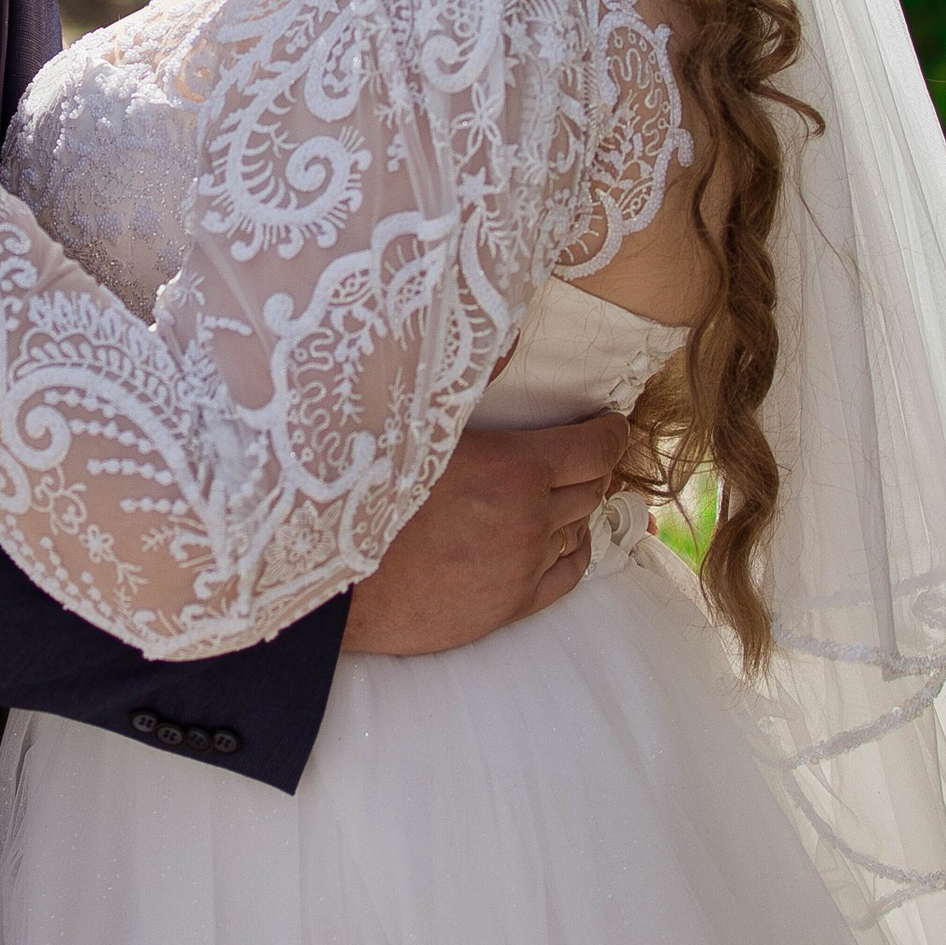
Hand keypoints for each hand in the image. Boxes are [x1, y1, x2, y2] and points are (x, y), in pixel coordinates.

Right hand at [342, 411, 622, 656]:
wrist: (335, 583)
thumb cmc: (367, 492)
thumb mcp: (416, 424)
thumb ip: (470, 383)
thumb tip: (505, 337)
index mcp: (515, 470)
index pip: (595, 448)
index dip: (609, 431)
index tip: (610, 422)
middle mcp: (530, 521)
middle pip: (591, 488)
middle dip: (592, 466)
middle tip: (583, 452)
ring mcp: (522, 568)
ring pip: (578, 530)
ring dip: (576, 506)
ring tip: (563, 490)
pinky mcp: (508, 607)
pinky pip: (567, 576)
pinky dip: (574, 551)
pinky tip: (567, 539)